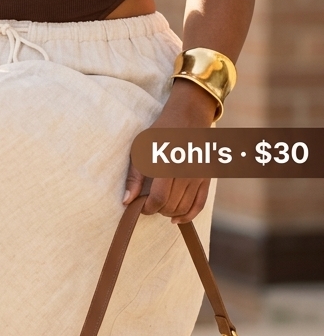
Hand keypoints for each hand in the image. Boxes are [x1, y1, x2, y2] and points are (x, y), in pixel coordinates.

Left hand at [122, 78, 217, 223]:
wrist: (188, 117)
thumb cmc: (160, 133)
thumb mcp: (140, 150)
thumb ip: (134, 177)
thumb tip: (127, 202)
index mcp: (167, 164)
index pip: (159, 199)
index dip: (147, 208)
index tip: (140, 206)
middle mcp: (185, 171)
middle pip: (171, 205)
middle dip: (157, 210)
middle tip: (149, 204)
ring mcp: (199, 175)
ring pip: (184, 207)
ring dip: (170, 212)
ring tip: (160, 206)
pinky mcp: (207, 178)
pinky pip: (200, 204)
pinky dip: (188, 215)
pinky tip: (176, 218)